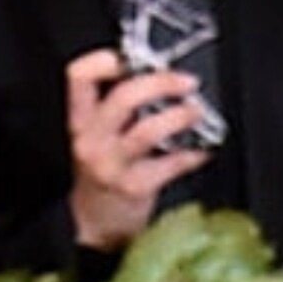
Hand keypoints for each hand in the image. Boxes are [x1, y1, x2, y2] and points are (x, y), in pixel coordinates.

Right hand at [64, 45, 210, 248]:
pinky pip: (170, 165)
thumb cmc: (103, 175)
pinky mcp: (135, 187)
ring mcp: (113, 165)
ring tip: (195, 111)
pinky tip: (202, 150)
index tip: (132, 57)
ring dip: (178, 116)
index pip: (80, 77)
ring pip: (147, 130)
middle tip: (185, 82)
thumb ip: (115, 110)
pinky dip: (192, 155)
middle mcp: (92, 140)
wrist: (95, 224)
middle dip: (159, 83)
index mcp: (81, 121)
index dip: (105, 60)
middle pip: (122, 98)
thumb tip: (157, 79)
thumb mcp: (96, 137)